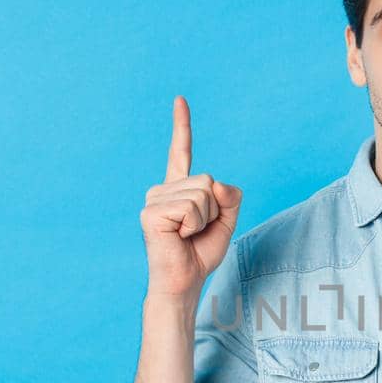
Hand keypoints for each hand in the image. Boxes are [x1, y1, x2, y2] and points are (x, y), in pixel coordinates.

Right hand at [140, 95, 242, 300]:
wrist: (184, 282)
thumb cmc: (200, 253)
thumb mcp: (226, 221)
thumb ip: (230, 197)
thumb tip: (215, 183)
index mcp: (178, 189)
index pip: (180, 152)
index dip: (181, 126)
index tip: (180, 99)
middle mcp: (163, 190)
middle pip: (208, 180)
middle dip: (215, 210)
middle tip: (197, 231)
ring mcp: (154, 200)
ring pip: (203, 194)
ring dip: (205, 220)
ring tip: (187, 235)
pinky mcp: (151, 213)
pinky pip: (192, 208)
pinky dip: (194, 226)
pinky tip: (179, 237)